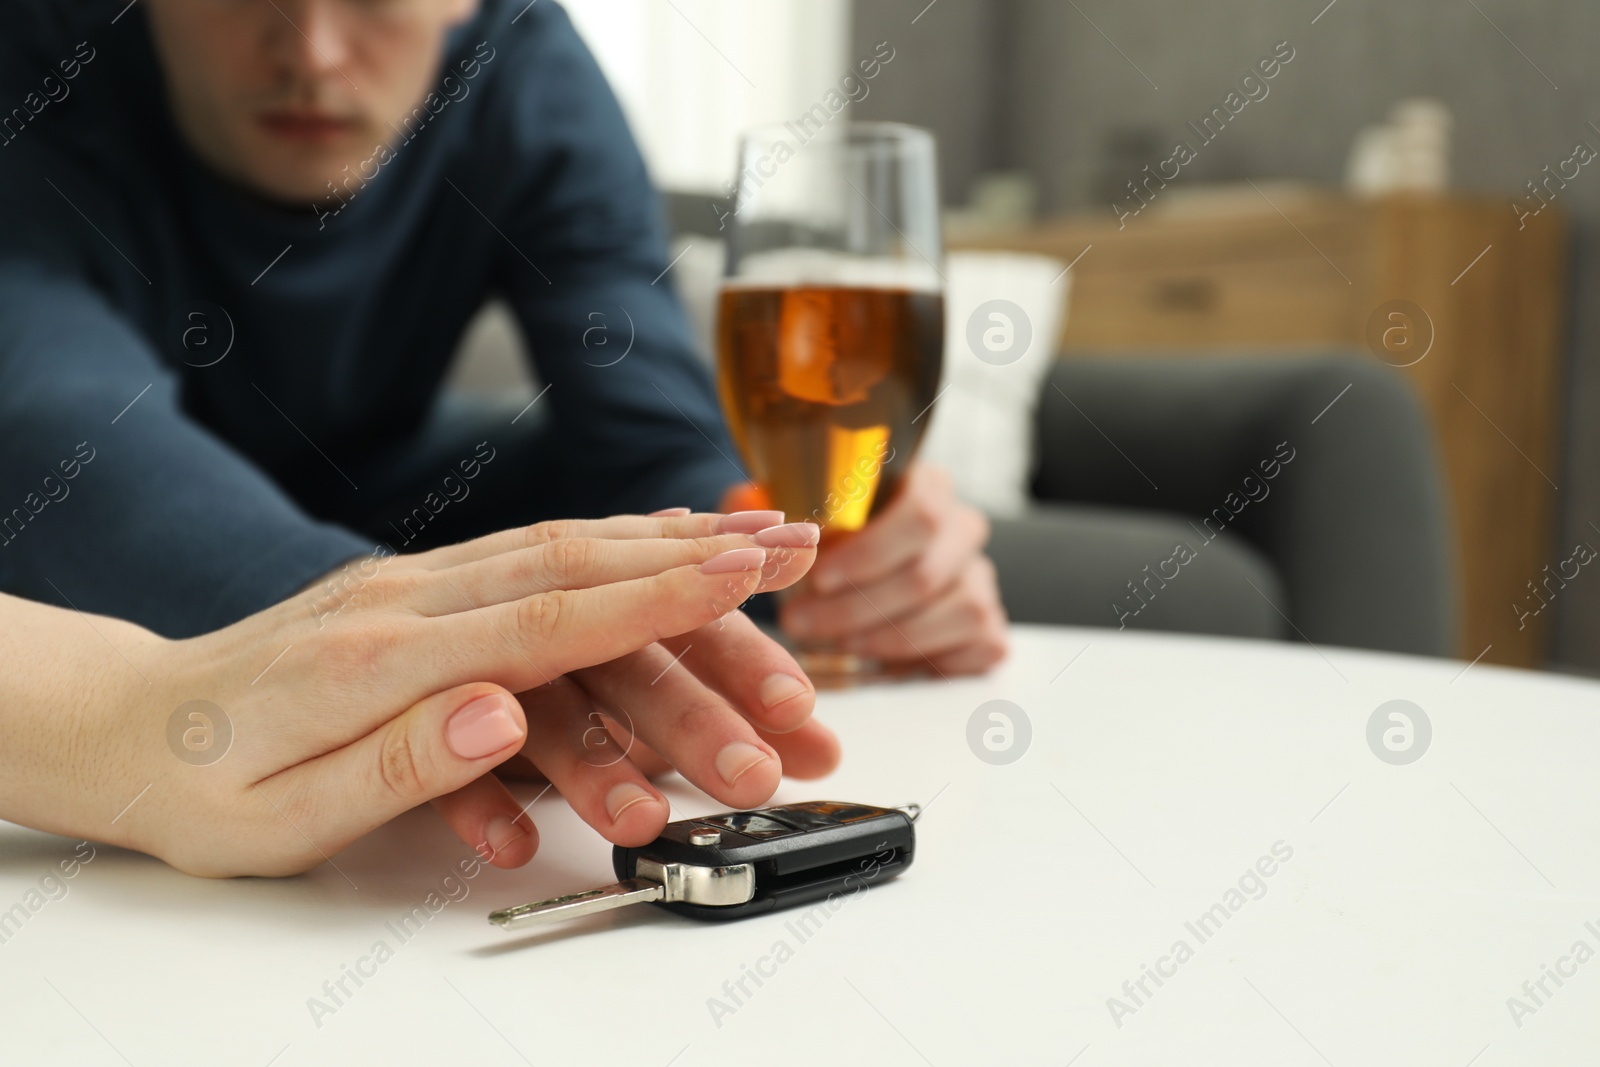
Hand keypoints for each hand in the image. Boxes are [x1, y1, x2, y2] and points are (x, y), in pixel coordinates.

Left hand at [8, 513, 830, 876]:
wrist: (130, 723)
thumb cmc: (208, 789)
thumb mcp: (287, 814)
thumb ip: (400, 761)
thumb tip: (500, 717)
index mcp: (385, 657)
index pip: (548, 616)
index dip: (656, 597)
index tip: (744, 573)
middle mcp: (412, 597)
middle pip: (579, 561)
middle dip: (698, 551)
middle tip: (797, 543)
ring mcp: (417, 580)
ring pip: (566, 541)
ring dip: (672, 534)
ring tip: (764, 533)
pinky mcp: (420, 583)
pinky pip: (534, 548)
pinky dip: (615, 537)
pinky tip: (669, 536)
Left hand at [765, 463, 1008, 675]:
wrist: (859, 583)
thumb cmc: (826, 544)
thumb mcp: (786, 518)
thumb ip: (760, 508)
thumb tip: (743, 511)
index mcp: (925, 487)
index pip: (921, 511)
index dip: (869, 552)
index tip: (817, 579)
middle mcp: (962, 530)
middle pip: (926, 573)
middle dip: (855, 608)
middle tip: (801, 624)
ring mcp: (980, 580)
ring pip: (951, 614)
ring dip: (882, 638)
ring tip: (830, 644)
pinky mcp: (988, 631)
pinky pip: (972, 650)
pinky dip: (919, 662)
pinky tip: (873, 660)